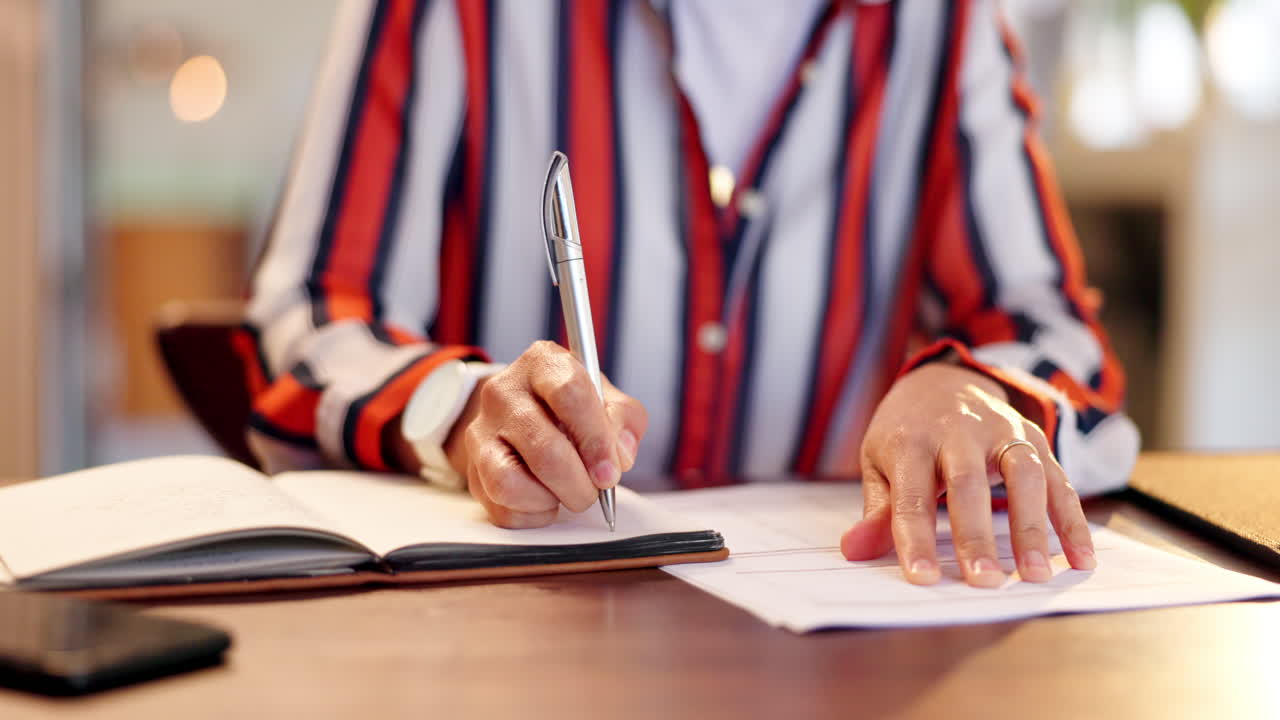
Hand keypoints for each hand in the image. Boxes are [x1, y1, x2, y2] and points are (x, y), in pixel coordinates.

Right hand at [443, 341, 647, 527]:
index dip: (595, 439)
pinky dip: (533, 514)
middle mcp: (503, 392)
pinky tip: (546, 498)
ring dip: (552, 500)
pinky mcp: (472, 469)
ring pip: (511, 483)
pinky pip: (502, 507)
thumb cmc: (572, 408)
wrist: (526, 416)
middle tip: (596, 491)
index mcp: (543, 363)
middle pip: (544, 449)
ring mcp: (481, 431)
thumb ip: (624, 419)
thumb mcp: (607, 399)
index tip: (610, 471)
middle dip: (579, 483)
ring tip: (567, 492)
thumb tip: (619, 457)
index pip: (569, 394)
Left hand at [840, 363, 1095, 586]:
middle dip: (975, 534)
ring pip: (1023, 474)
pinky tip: (1081, 558)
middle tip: (983, 580)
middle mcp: (958, 431)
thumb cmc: (906, 433)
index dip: (915, 538)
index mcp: (911, 440)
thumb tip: (853, 551)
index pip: (911, 495)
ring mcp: (1001, 431)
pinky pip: (1058, 478)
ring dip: (1032, 527)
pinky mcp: (1033, 437)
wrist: (942, 379)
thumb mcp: (879, 462)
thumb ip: (876, 510)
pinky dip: (1073, 519)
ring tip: (1036, 575)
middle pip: (968, 483)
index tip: (922, 578)